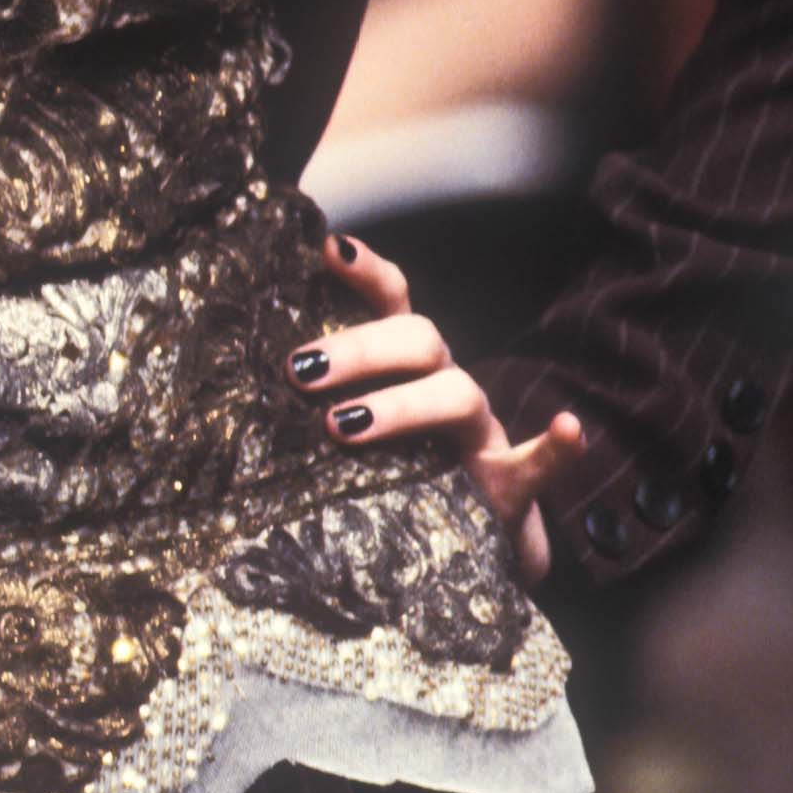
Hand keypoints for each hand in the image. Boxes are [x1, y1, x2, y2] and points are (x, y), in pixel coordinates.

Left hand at [284, 233, 584, 586]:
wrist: (466, 547)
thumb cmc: (394, 480)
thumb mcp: (350, 435)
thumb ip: (309, 407)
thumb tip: (226, 388)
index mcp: (408, 368)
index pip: (391, 301)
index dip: (365, 271)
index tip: (328, 245)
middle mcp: (446, 386)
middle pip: (418, 339)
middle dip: (358, 348)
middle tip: (299, 372)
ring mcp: (482, 435)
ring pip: (458, 396)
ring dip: (403, 405)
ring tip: (342, 426)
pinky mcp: (511, 487)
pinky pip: (542, 464)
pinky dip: (557, 447)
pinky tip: (566, 428)